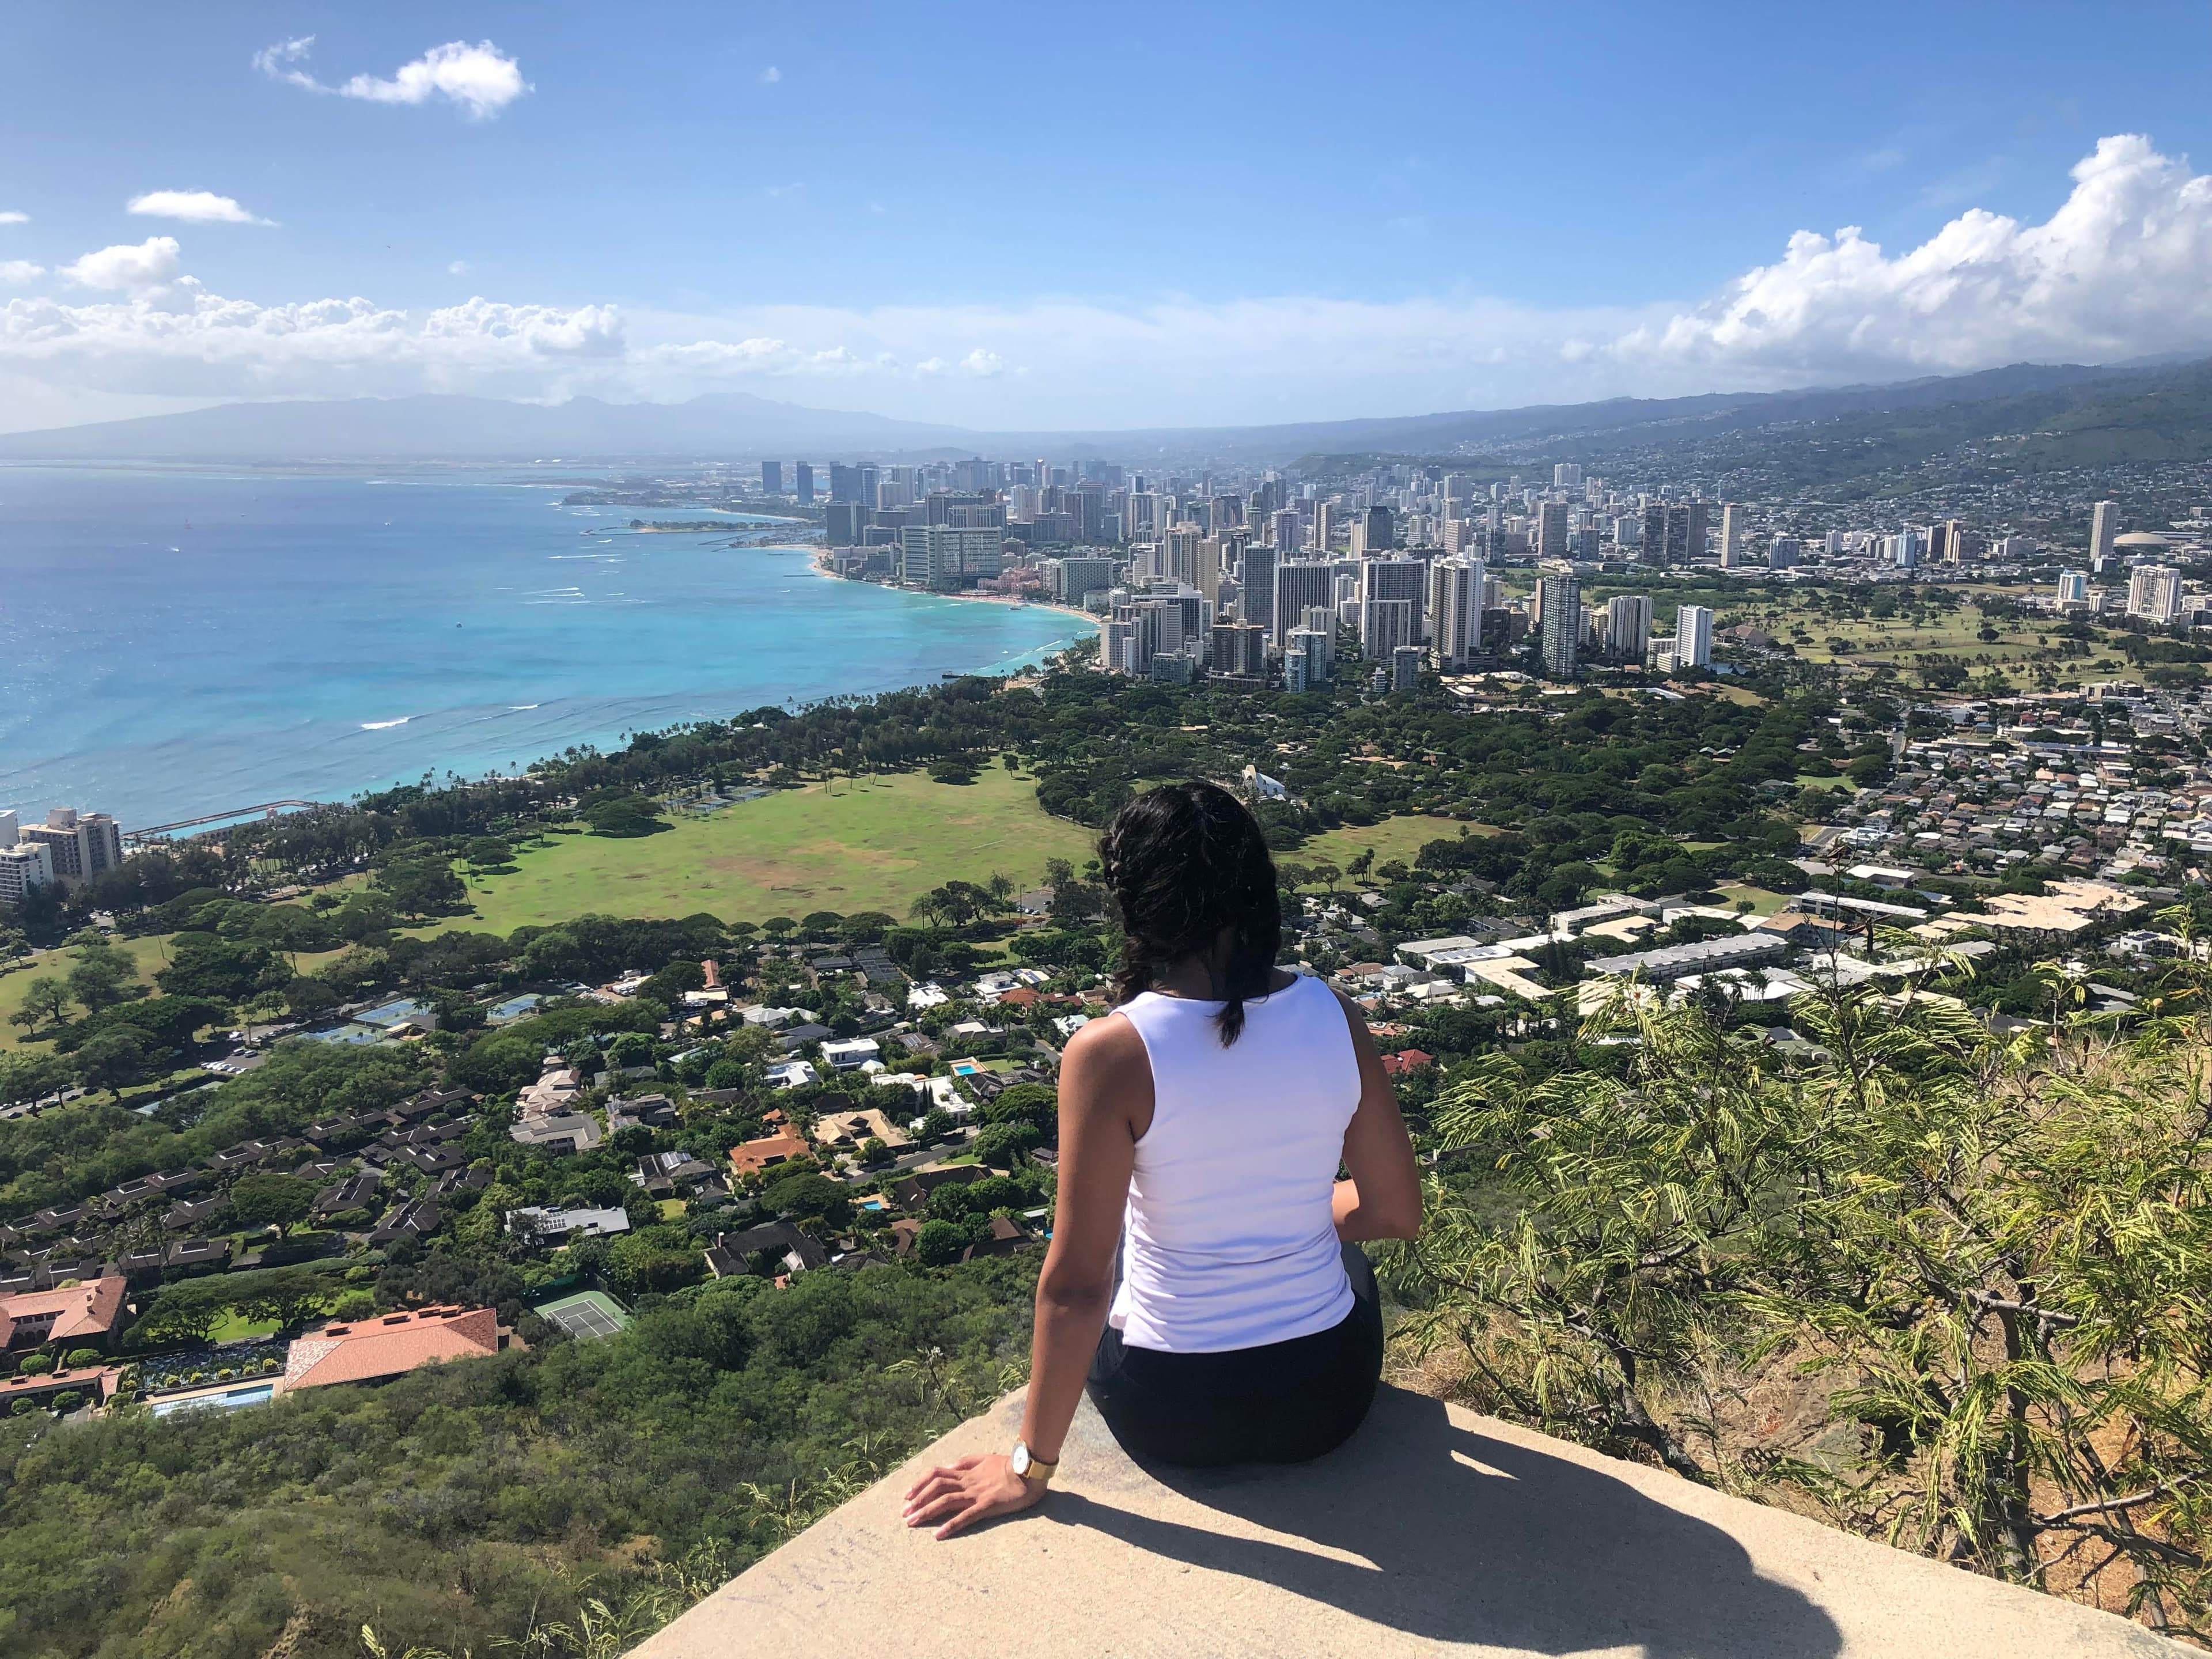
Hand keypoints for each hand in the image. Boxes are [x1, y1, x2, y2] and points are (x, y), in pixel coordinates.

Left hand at [900, 1452, 1045, 1539]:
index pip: (937, 1475)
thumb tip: (947, 1467)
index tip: (907, 1495)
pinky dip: (950, 1525)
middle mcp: (967, 1483)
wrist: (1028, 1471)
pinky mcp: (987, 1506)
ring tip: (912, 1523)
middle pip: (936, 1488)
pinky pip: (965, 1517)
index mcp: (966, 1472)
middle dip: (917, 1500)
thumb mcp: (984, 1458)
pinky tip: (938, 1535)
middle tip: (904, 1514)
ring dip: (926, 1512)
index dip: (919, 1484)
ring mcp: (976, 1495)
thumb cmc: (1009, 1466)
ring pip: (946, 1501)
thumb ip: (965, 1462)